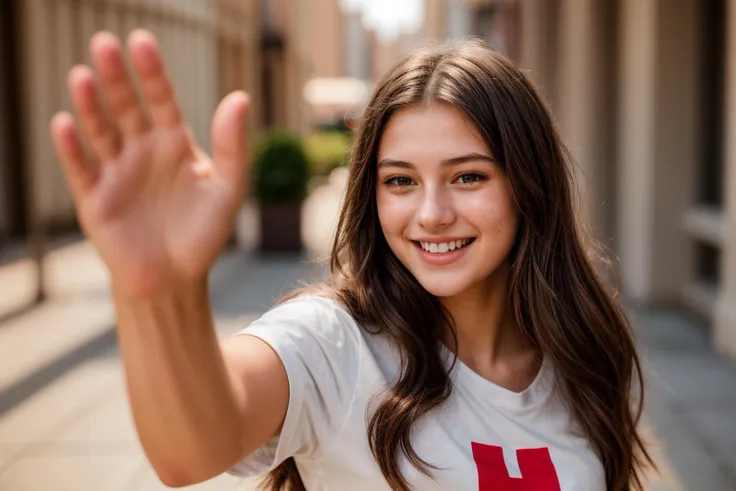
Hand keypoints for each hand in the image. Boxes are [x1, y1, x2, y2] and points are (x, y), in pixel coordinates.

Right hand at [50, 30, 249, 298]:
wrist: (175, 280)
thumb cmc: (203, 235)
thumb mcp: (228, 190)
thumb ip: (235, 146)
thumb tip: (241, 96)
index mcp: (174, 144)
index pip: (162, 100)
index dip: (153, 73)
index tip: (142, 43)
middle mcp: (142, 151)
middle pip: (126, 107)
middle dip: (117, 77)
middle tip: (105, 43)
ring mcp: (116, 172)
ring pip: (100, 131)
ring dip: (90, 105)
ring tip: (82, 76)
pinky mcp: (94, 198)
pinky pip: (81, 168)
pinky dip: (72, 148)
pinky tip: (65, 124)